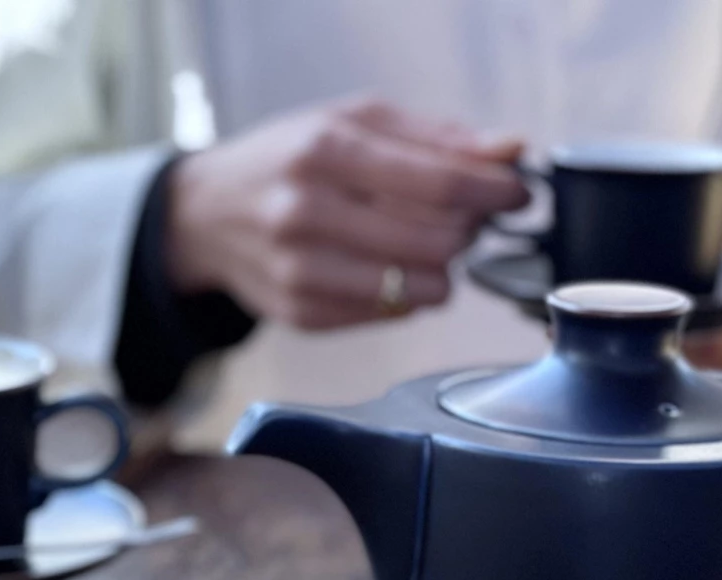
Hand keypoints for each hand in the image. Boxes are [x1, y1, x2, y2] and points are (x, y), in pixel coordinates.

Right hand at [166, 97, 528, 329]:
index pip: (437, 181)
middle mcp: (304, 213)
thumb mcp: (351, 123)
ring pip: (416, 288)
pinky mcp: (300, 315)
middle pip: (433, 241)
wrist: (205, 215)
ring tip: (424, 246)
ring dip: (440, 270)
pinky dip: (404, 294)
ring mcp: (299, 272)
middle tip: (461, 219)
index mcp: (322, 151)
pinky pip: (388, 313)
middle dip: (465, 231)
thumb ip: (435, 137)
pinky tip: (385, 268)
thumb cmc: (287, 160)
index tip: (517, 193)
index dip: (492, 190)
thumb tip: (511, 152)